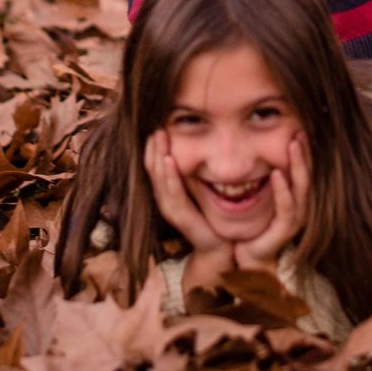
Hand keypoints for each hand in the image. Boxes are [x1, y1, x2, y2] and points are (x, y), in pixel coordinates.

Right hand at [144, 129, 225, 254]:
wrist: (219, 247)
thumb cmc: (210, 216)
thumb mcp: (199, 188)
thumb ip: (193, 171)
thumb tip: (195, 144)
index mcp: (167, 190)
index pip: (154, 164)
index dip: (153, 145)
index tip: (157, 123)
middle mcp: (164, 198)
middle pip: (152, 167)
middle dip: (153, 145)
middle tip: (156, 123)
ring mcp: (171, 208)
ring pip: (159, 178)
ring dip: (158, 155)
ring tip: (159, 135)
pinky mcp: (180, 217)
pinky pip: (173, 193)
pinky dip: (170, 175)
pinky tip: (169, 159)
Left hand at [235, 134, 310, 270]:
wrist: (248, 254)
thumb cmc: (253, 223)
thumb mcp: (260, 194)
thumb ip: (264, 174)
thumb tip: (256, 147)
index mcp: (295, 195)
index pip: (303, 168)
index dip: (302, 149)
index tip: (298, 127)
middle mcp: (300, 204)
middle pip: (306, 172)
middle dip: (303, 151)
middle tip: (299, 130)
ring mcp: (295, 216)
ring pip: (301, 186)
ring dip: (297, 164)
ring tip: (293, 144)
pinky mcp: (285, 228)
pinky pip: (286, 206)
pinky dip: (282, 189)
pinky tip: (276, 174)